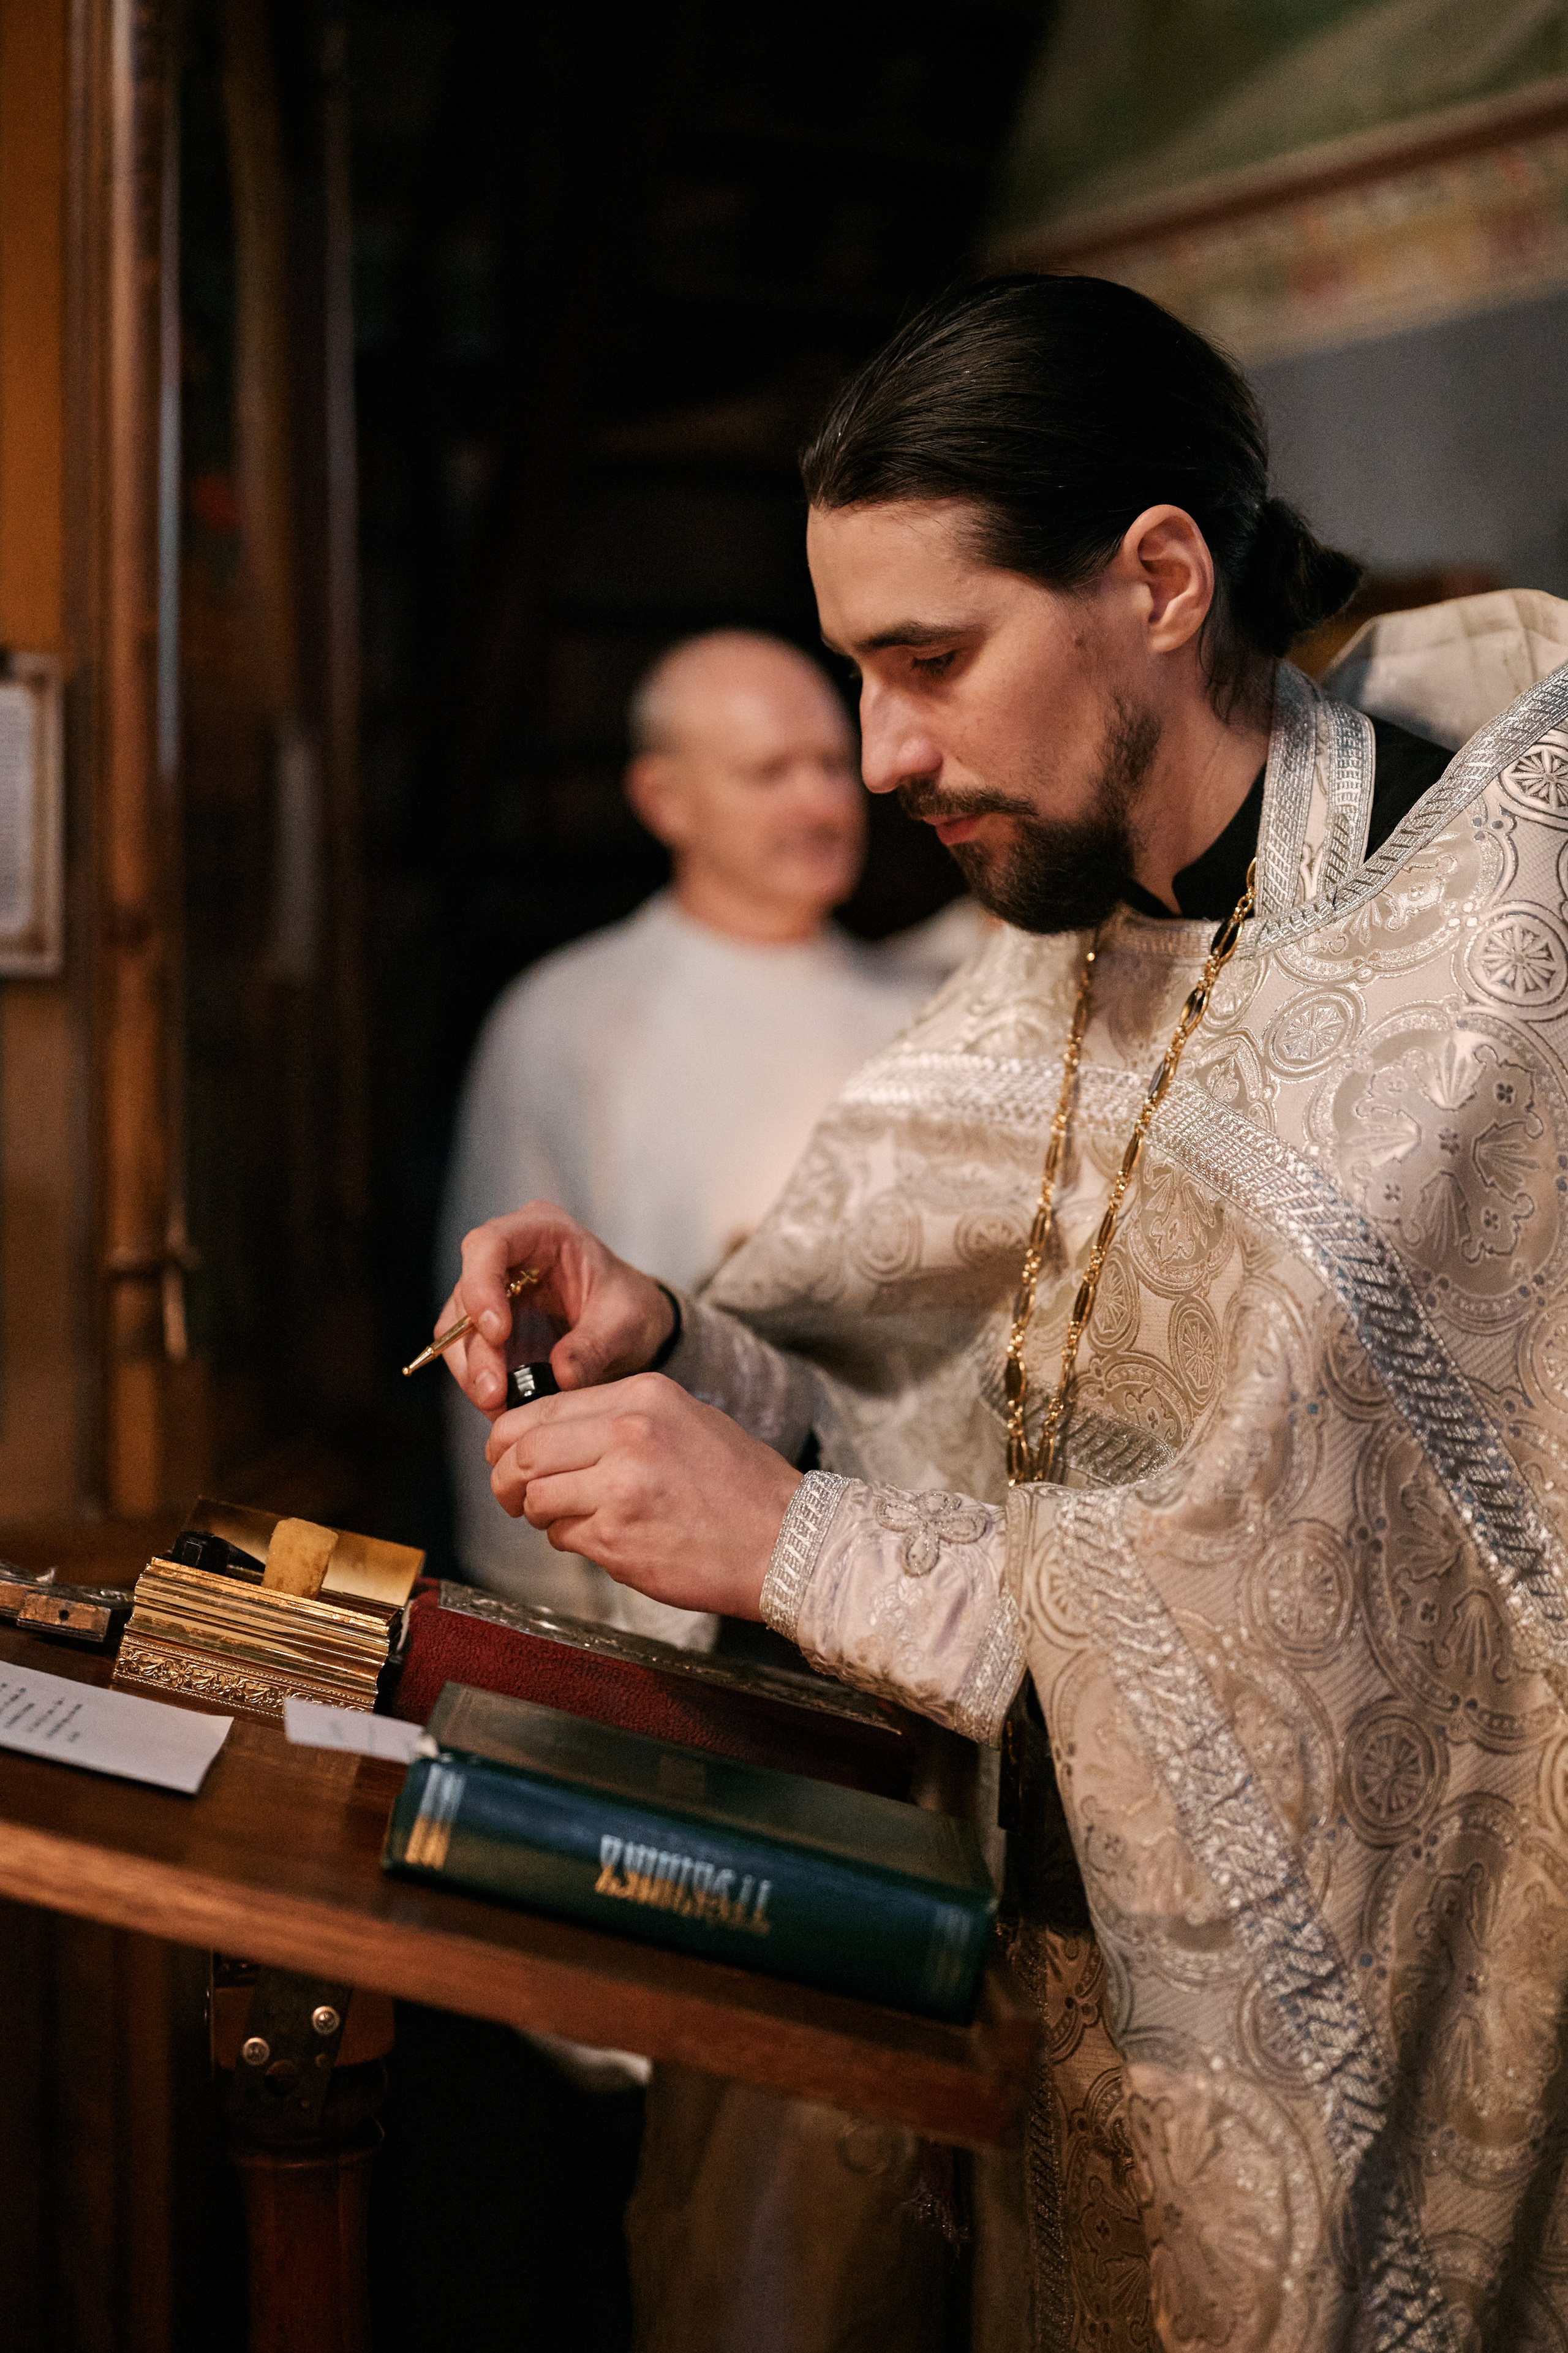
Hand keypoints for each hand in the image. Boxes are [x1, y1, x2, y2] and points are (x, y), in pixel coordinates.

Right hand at [437, 1203, 674, 1414]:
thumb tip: (561, 1376)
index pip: (490, 1244)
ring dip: (473, 1372)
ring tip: (499, 1406)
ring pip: (458, 1331)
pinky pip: (468, 1356)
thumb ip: (595, 1345)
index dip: (481, 1286)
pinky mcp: (486, 1330)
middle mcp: (507, 1257)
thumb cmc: (629, 1307)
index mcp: (542, 1231)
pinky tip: (501, 1406)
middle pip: (465, 1294)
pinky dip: (480, 1383)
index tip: (497, 1333)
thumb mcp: (626, 1322)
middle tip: (495, 1391)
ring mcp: (492, 1294)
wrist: (631, 1327)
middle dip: (477, 1348)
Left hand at [485, 1374, 800, 1619]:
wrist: (787, 1540)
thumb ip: (619, 1421)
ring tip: (568, 1520)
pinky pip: (562, 1537)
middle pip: (523, 1450)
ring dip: (538, 1514)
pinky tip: (604, 1539)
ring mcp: (620, 1485)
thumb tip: (553, 1436)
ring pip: (535, 1496)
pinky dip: (569, 1540)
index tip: (507, 1457)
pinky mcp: (618, 1536)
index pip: (541, 1409)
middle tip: (513, 1497)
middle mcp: (627, 1432)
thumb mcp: (685, 1421)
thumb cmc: (741, 1488)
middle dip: (505, 1480)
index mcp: (643, 1396)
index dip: (509, 1439)